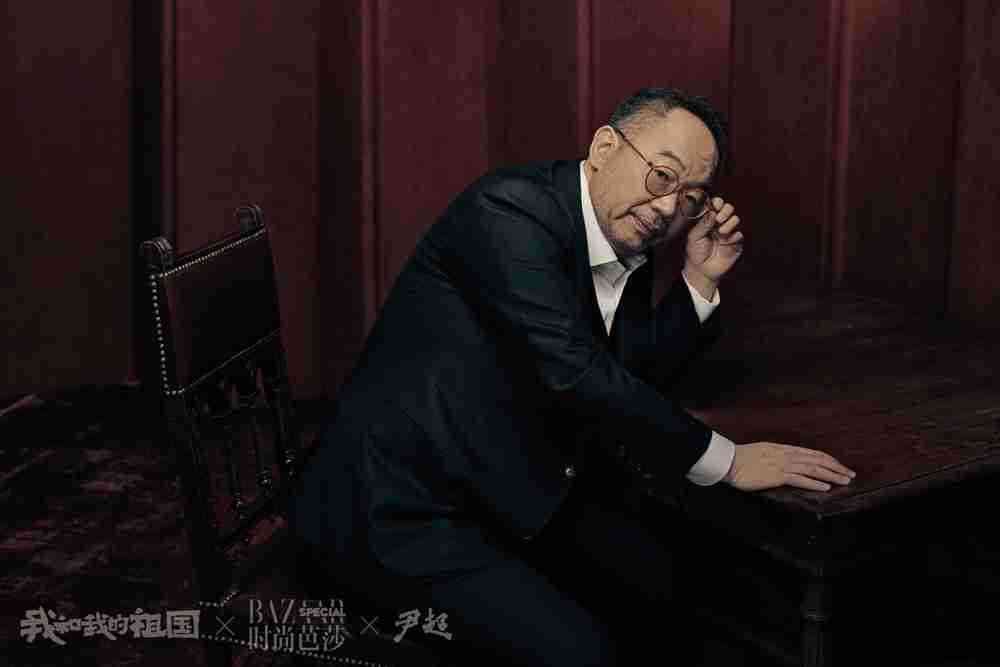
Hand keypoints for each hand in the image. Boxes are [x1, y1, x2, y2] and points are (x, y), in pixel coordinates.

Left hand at [684, 196, 744, 284]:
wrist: (702, 270)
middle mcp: (719, 224)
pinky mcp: (735, 243)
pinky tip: (726, 242)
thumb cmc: (696, 252)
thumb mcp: (694, 237)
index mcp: (709, 220)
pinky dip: (733, 236)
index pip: (716, 205)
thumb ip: (703, 224)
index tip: (714, 205)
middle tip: (719, 219)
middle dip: (725, 210)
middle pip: (728, 208)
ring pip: (736, 219)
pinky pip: (739, 234)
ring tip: (721, 232)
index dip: (717, 203)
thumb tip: (712, 212)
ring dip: (729, 223)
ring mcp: (728, 232)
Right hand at [722, 442, 855, 491]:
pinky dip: (814, 483)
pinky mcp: (776, 474)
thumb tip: (784, 463)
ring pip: (813, 468)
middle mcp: (786, 454)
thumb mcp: (762, 453)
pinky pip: (800, 479)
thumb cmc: (741, 459)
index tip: (839, 465)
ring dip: (831, 475)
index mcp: (783, 449)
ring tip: (844, 480)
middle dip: (836, 467)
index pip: (811, 453)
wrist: (728, 460)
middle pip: (817, 459)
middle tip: (850, 474)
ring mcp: (782, 464)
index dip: (828, 459)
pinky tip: (825, 487)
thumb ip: (775, 457)